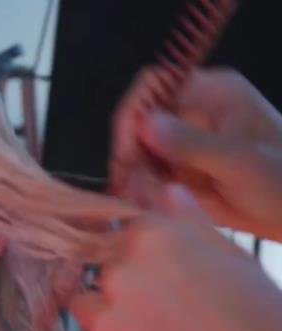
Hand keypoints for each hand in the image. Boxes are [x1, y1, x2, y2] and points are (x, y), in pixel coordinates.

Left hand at [67, 183, 281, 330]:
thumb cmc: (258, 320)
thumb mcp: (231, 257)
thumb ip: (189, 221)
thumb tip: (166, 190)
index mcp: (152, 236)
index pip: (122, 236)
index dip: (140, 260)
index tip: (160, 282)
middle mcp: (119, 270)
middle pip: (99, 272)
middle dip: (122, 290)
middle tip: (161, 317)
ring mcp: (102, 315)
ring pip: (82, 308)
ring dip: (105, 321)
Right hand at [111, 67, 281, 239]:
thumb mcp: (240, 162)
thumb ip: (192, 144)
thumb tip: (145, 124)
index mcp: (213, 93)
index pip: (155, 85)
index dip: (134, 113)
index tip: (127, 152)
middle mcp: (192, 111)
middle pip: (138, 121)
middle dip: (130, 155)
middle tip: (130, 189)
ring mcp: (184, 141)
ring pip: (137, 152)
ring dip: (133, 178)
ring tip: (143, 204)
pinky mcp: (178, 169)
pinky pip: (145, 175)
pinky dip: (142, 192)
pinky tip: (150, 207)